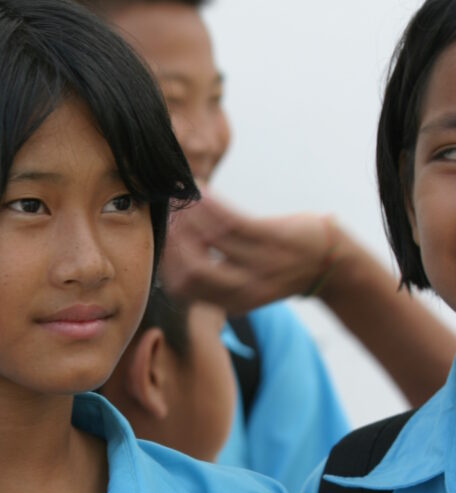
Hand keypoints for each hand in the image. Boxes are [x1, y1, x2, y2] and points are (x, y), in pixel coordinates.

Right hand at [160, 193, 336, 312]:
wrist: (331, 262)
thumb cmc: (282, 267)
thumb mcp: (246, 282)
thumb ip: (215, 275)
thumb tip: (177, 252)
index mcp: (232, 302)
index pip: (184, 289)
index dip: (167, 265)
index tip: (162, 241)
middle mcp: (244, 288)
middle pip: (192, 270)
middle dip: (173, 242)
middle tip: (167, 219)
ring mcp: (260, 264)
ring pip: (210, 241)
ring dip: (189, 216)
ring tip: (180, 199)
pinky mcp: (273, 240)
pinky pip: (232, 221)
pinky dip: (211, 204)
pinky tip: (200, 190)